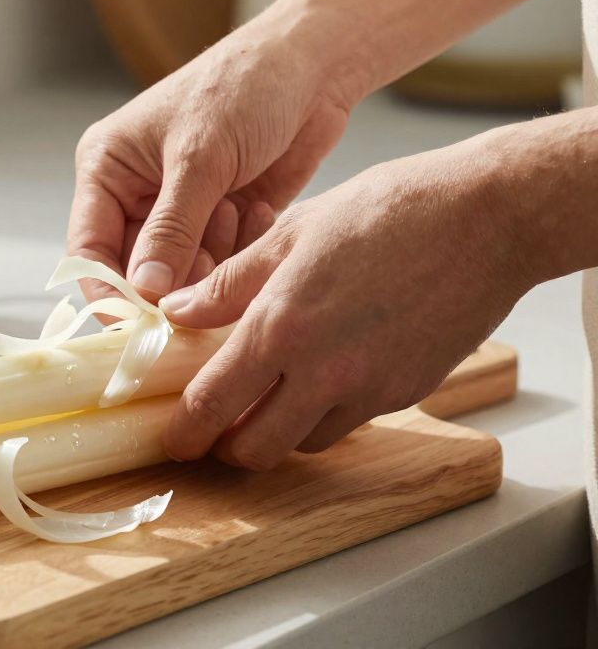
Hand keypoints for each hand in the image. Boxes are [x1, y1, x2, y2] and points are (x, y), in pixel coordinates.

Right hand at [68, 12, 359, 302]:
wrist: (315, 64)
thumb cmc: (245, 86)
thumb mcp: (201, 157)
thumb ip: (170, 230)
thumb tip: (143, 292)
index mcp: (108, 169)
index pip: (88, 248)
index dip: (108, 293)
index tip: (137, 329)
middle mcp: (136, 193)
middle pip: (136, 271)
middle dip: (171, 280)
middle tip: (207, 276)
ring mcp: (181, 210)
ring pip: (181, 274)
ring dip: (212, 261)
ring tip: (237, 209)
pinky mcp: (222, 221)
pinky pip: (221, 264)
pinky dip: (240, 251)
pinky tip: (257, 208)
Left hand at [158, 137, 534, 469]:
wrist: (486, 218)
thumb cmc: (388, 210)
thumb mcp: (290, 233)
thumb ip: (228, 283)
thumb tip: (177, 311)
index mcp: (281, 327)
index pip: (213, 405)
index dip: (186, 432)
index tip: (174, 439)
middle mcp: (323, 371)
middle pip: (256, 449)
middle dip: (228, 448)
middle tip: (216, 429)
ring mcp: (371, 388)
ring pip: (304, 441)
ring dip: (278, 431)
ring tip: (268, 396)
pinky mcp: (407, 392)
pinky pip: (350, 421)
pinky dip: (325, 413)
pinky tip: (322, 375)